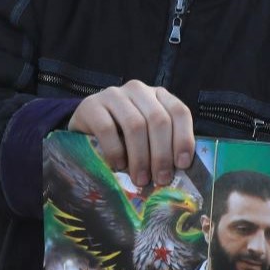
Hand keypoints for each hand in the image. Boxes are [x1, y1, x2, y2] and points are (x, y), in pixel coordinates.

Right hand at [68, 80, 193, 189]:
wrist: (85, 126)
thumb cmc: (123, 135)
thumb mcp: (147, 135)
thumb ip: (164, 144)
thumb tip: (178, 172)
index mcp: (158, 95)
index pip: (179, 112)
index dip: (183, 139)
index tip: (182, 165)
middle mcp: (138, 90)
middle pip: (158, 120)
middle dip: (161, 154)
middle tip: (160, 179)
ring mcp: (114, 95)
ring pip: (135, 125)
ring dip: (140, 157)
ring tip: (140, 179)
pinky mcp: (91, 105)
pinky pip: (107, 129)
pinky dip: (115, 152)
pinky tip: (118, 166)